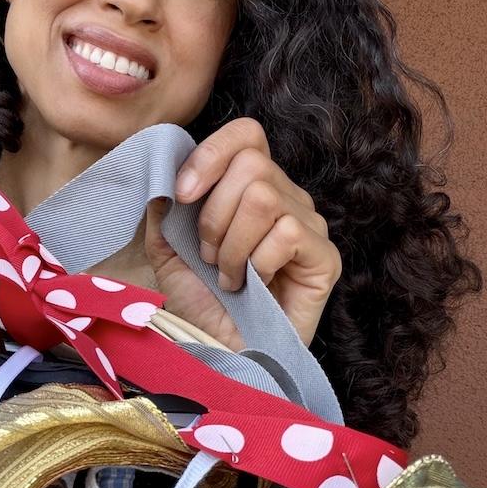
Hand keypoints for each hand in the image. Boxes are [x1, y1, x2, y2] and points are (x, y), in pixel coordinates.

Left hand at [145, 117, 341, 348]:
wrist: (219, 353)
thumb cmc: (199, 304)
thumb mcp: (166, 252)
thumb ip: (164, 210)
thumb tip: (162, 175)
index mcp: (249, 188)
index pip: (246, 135)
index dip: (210, 156)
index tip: (182, 195)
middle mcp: (285, 199)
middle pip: (252, 164)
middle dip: (214, 215)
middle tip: (208, 256)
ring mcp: (309, 226)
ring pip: (265, 197)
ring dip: (232, 244)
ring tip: (228, 276)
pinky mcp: (325, 259)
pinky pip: (289, 233)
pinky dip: (258, 263)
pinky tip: (253, 287)